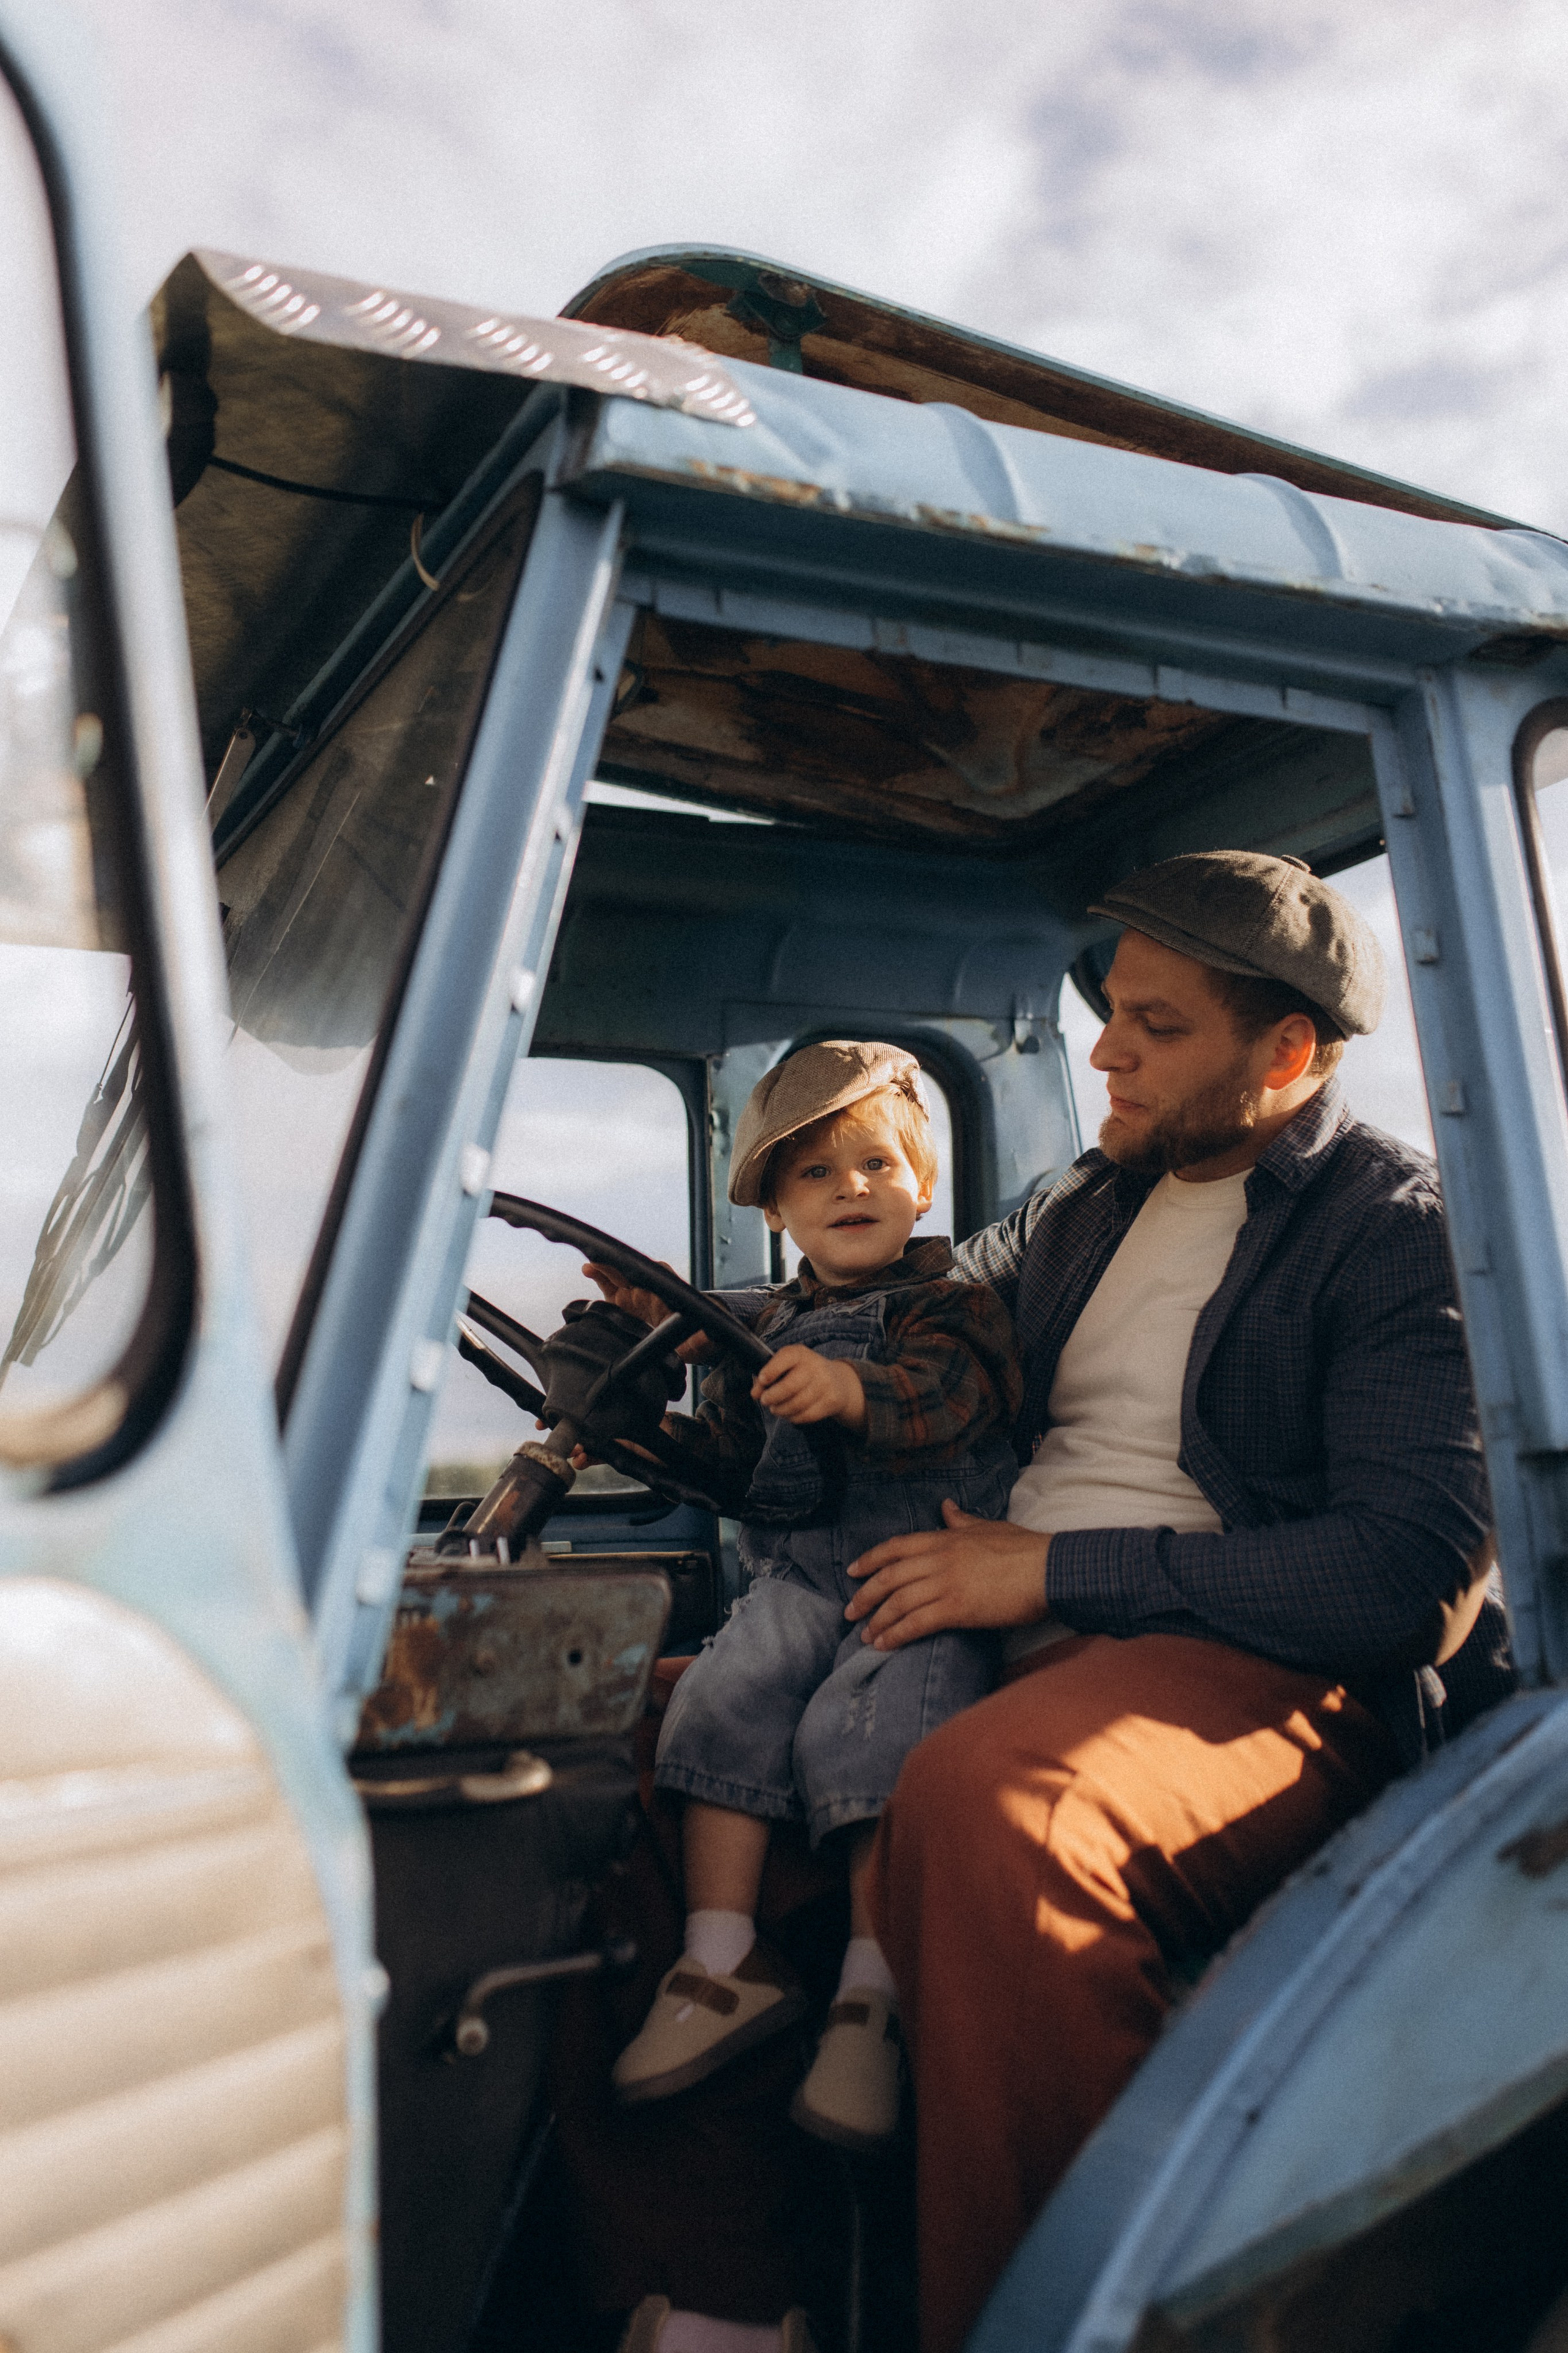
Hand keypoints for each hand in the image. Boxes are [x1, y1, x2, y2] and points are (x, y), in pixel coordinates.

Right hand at [581, 1260, 709, 1360]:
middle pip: (637, 1276)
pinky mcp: (625, 1301)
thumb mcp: (703, 1342)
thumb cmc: (697, 1338)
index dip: (649, 1281)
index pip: (662, 1282)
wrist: (688, 1339)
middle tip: (602, 1270)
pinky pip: (611, 1286)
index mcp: (672, 1297)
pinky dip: (600, 1277)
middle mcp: (653, 1290)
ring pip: (621, 1277)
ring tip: (590, 1267)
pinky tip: (588, 1270)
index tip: (637, 1283)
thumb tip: (712, 1338)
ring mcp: (637, 1293)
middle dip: (622, 1272)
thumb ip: (705, 1340)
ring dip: (608, 1270)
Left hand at [751, 1345, 865, 1431]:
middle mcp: (815, 1366)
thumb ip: (767, 1377)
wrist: (838, 1382)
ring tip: (776, 1409)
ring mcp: (825, 1384)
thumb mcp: (786, 1367)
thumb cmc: (803, 1373)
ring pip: (797, 1404)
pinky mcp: (831, 1401)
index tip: (762, 1380)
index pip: (786, 1357)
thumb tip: (755, 1394)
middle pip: (790, 1386)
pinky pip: (806, 1415)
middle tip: (765, 1401)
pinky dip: (793, 1418)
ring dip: (781, 1410)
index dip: (771, 1370)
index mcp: (800, 1353)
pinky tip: (790, 1414)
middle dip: (772, 1397)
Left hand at [845, 1501, 1051, 1648]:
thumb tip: (945, 1506)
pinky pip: (916, 1623)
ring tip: (865, 1636)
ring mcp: (946, 1583)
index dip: (870, 1559)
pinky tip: (884, 1645)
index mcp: (945, 1538)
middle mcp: (939, 1559)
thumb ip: (961, 1520)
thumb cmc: (1023, 1548)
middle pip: (889, 1577)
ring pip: (898, 1602)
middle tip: (850, 1612)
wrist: (1048, 1569)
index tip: (852, 1571)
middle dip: (865, 1595)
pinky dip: (896, 1634)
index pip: (895, 1547)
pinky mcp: (957, 1608)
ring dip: (877, 1621)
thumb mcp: (988, 1527)